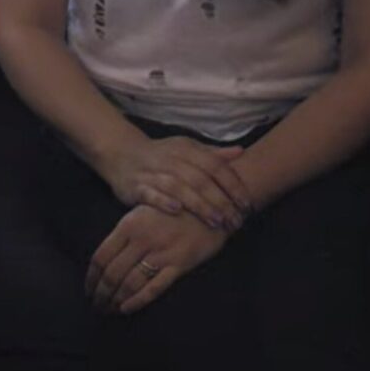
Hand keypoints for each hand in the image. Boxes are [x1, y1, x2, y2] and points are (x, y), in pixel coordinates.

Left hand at [86, 205, 228, 314]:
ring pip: (129, 283)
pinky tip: (126, 309)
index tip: (88, 290)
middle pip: (112, 273)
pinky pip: (154, 287)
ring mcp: (161, 252)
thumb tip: (104, 259)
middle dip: (101, 293)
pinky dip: (137, 301)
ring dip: (115, 300)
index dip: (91, 278)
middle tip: (97, 305)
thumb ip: (125, 233)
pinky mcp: (179, 263)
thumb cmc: (173, 209)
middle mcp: (142, 239)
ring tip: (110, 309)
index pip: (100, 257)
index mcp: (129, 225)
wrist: (209, 205)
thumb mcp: (144, 212)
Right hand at [102, 134, 251, 231]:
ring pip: (179, 188)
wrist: (122, 154)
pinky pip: (150, 194)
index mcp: (187, 150)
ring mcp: (153, 172)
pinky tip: (177, 211)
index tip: (247, 203)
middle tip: (235, 220)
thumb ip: (213, 154)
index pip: (214, 165)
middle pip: (200, 179)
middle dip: (220, 200)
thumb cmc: (162, 155)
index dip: (232, 184)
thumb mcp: (187, 149)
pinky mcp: (136, 186)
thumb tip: (241, 152)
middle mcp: (171, 159)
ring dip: (198, 205)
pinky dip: (163, 201)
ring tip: (216, 221)